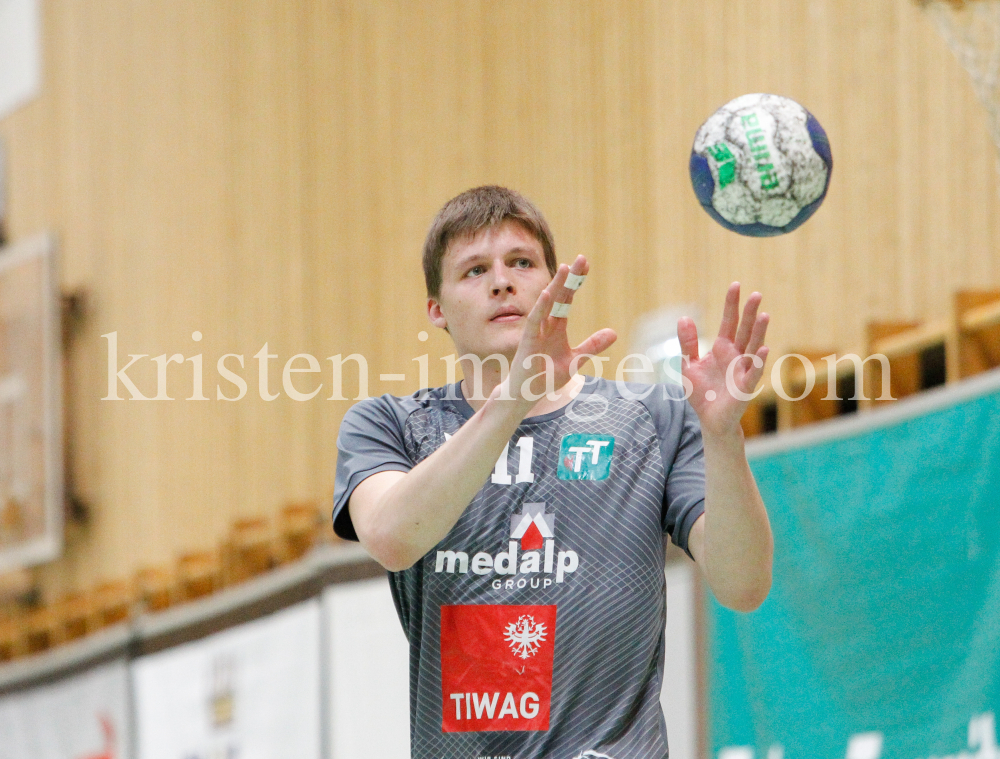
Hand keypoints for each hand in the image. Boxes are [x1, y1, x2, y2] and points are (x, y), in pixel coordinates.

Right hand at [500, 255, 616, 401]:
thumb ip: (592, 346)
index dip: (576, 282)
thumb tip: (614, 333)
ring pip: (547, 303)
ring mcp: (536, 330)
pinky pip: (534, 320)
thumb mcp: (575, 360)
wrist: (526, 393)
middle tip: (581, 258)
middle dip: (569, 278)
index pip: (567, 298)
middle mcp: (546, 324)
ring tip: (565, 269)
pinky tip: (548, 293)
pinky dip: (540, 307)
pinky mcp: (528, 340)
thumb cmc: (545, 376)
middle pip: (559, 295)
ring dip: (556, 286)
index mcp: (557, 326)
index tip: (585, 265)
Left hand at [678, 282, 768, 437]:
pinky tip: (764, 347)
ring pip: (753, 347)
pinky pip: (754, 371)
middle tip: (756, 294)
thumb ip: (688, 343)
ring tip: (764, 314)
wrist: (709, 419)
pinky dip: (759, 360)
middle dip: (750, 313)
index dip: (731, 305)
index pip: (729, 322)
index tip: (735, 285)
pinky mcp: (746, 386)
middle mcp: (736, 356)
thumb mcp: (689, 364)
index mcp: (723, 348)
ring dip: (759, 331)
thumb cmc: (702, 393)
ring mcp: (743, 370)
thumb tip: (684, 318)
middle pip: (744, 330)